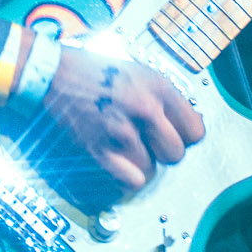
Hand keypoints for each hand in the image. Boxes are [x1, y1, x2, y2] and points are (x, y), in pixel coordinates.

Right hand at [38, 45, 204, 195]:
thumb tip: (187, 123)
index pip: (195, 131)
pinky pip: (130, 179)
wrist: (56, 74)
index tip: (175, 134)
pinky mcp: (99, 147)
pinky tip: (121, 165)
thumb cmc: (97, 72)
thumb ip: (165, 98)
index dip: (185, 136)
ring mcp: (121, 129)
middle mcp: (144, 108)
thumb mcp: (140, 73)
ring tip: (128, 148)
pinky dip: (127, 177)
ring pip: (151, 168)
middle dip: (164, 152)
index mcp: (158, 87)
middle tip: (150, 142)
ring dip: (141, 163)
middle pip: (175, 154)